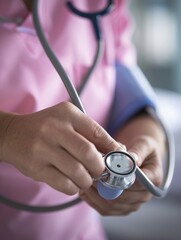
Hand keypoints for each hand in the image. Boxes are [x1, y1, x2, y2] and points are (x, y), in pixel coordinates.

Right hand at [0, 102, 120, 194]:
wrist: (13, 134)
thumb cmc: (46, 127)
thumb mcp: (68, 120)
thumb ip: (90, 132)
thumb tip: (117, 149)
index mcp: (68, 114)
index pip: (97, 132)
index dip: (112, 148)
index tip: (118, 158)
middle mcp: (55, 129)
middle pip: (89, 154)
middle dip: (100, 168)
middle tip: (101, 172)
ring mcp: (43, 148)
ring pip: (77, 172)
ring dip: (87, 180)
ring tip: (87, 179)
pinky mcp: (36, 167)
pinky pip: (63, 184)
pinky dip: (74, 187)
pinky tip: (73, 183)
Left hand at [79, 113, 164, 215]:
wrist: (142, 158)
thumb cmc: (143, 149)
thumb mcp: (144, 144)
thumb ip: (138, 151)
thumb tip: (131, 159)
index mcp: (153, 178)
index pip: (135, 183)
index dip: (118, 178)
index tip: (103, 170)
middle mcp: (145, 194)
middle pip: (122, 197)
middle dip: (103, 186)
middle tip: (89, 175)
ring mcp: (134, 203)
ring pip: (112, 206)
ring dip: (96, 196)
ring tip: (84, 183)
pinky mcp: (123, 208)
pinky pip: (107, 210)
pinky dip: (94, 202)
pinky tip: (85, 192)